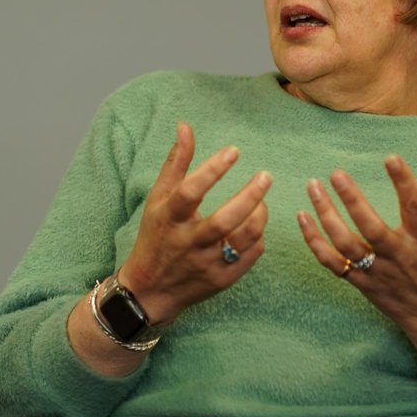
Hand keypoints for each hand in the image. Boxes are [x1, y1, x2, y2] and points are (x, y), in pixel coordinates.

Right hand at [117, 121, 271, 324]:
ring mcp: (206, 264)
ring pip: (242, 241)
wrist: (151, 290)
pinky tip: (256, 223)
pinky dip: (258, 237)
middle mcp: (187, 243)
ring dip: (259, 217)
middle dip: (248, 197)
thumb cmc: (156, 235)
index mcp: (168, 219)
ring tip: (262, 200)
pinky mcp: (221, 281)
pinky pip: (250, 256)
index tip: (234, 151)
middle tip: (266, 176)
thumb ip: (176, 163)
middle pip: (223, 222)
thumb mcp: (158, 199)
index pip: (189, 192)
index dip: (212, 170)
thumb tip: (185, 126)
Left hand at [297, 151, 416, 361]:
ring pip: (346, 244)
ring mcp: (377, 271)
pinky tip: (303, 218)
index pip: (415, 206)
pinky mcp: (362, 283)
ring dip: (326, 216)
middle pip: (372, 228)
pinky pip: (333, 263)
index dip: (403, 181)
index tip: (390, 157)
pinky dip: (315, 242)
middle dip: (353, 200)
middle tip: (336, 173)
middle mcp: (400, 255)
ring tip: (313, 187)